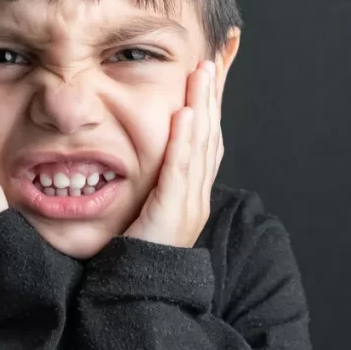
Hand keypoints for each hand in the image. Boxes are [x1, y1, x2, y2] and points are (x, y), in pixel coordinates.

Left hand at [123, 60, 223, 247]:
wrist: (139, 291)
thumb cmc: (137, 249)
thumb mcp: (148, 204)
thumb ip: (151, 177)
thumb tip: (145, 149)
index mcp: (193, 188)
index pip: (207, 135)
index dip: (211, 102)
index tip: (212, 69)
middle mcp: (198, 191)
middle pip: (211, 133)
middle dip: (213, 94)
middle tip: (214, 58)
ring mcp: (190, 201)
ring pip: (201, 145)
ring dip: (203, 106)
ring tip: (202, 73)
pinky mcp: (174, 211)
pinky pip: (181, 170)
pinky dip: (184, 141)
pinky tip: (186, 115)